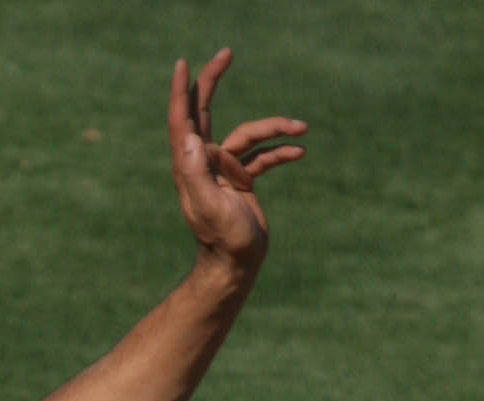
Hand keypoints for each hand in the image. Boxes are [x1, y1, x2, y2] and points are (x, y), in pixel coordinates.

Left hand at [169, 48, 306, 274]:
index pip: (183, 120)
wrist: (237, 265)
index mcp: (190, 166)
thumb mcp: (210, 207)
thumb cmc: (223, 240)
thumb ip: (196, 174)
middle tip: (225, 52)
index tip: (183, 62)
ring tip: (301, 127)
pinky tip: (300, 150)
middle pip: (205, 112)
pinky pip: (263, 157)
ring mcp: (223, 171)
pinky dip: (280, 151)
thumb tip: (190, 138)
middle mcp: (203, 164)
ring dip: (275, 128)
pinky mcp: (241, 181)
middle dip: (213, 82)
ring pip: (249, 135)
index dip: (181, 91)